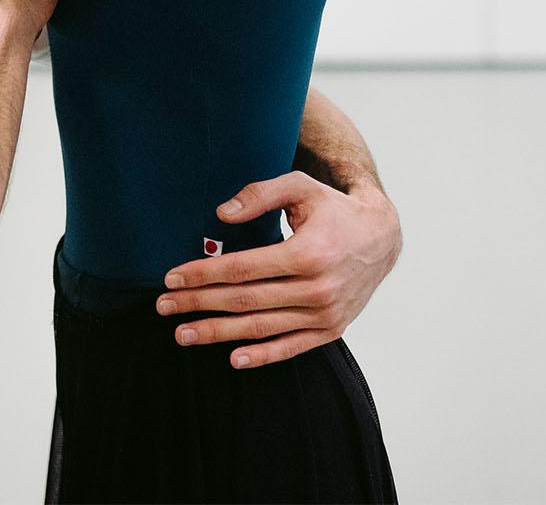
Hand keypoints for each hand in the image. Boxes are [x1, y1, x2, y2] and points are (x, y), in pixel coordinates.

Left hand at [152, 171, 401, 368]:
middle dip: (198, 304)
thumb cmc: (333, 209)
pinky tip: (233, 358)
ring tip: (183, 334)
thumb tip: (222, 214)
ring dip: (218, 333)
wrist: (382, 238)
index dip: (203, 274)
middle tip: (163, 306)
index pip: (242, 268)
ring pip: (261, 327)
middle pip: (244, 300)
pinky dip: (262, 356)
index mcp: (307, 253)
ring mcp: (326, 313)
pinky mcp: (332, 329)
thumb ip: (259, 194)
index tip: (171, 278)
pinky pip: (291, 347)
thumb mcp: (300, 187)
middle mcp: (317, 288)